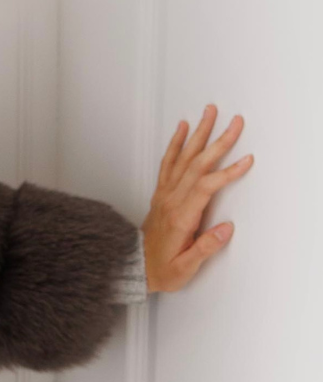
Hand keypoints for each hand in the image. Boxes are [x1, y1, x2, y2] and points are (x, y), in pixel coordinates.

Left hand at [140, 103, 253, 291]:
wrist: (135, 269)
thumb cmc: (161, 269)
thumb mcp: (184, 268)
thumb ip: (205, 248)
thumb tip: (226, 229)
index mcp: (181, 217)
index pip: (206, 187)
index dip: (227, 173)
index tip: (246, 160)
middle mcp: (171, 201)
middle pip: (197, 165)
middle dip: (218, 142)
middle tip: (235, 123)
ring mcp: (165, 195)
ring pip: (183, 158)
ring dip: (198, 134)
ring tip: (209, 112)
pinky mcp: (161, 193)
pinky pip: (168, 162)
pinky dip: (176, 143)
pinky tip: (182, 128)